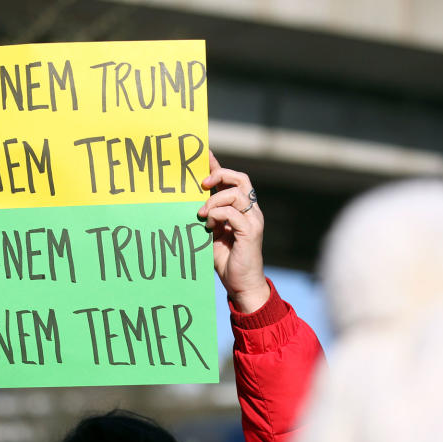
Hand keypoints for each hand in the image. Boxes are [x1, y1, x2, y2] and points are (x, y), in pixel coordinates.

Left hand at [199, 151, 268, 313]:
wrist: (241, 285)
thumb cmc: (226, 261)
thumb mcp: (212, 234)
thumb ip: (207, 217)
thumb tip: (190, 203)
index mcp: (241, 210)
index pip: (233, 181)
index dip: (218, 167)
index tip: (203, 155)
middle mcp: (250, 212)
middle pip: (241, 179)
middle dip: (220, 175)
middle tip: (202, 184)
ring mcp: (253, 221)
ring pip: (236, 194)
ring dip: (214, 200)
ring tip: (202, 214)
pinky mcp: (251, 232)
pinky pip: (233, 214)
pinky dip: (218, 215)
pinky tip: (209, 225)